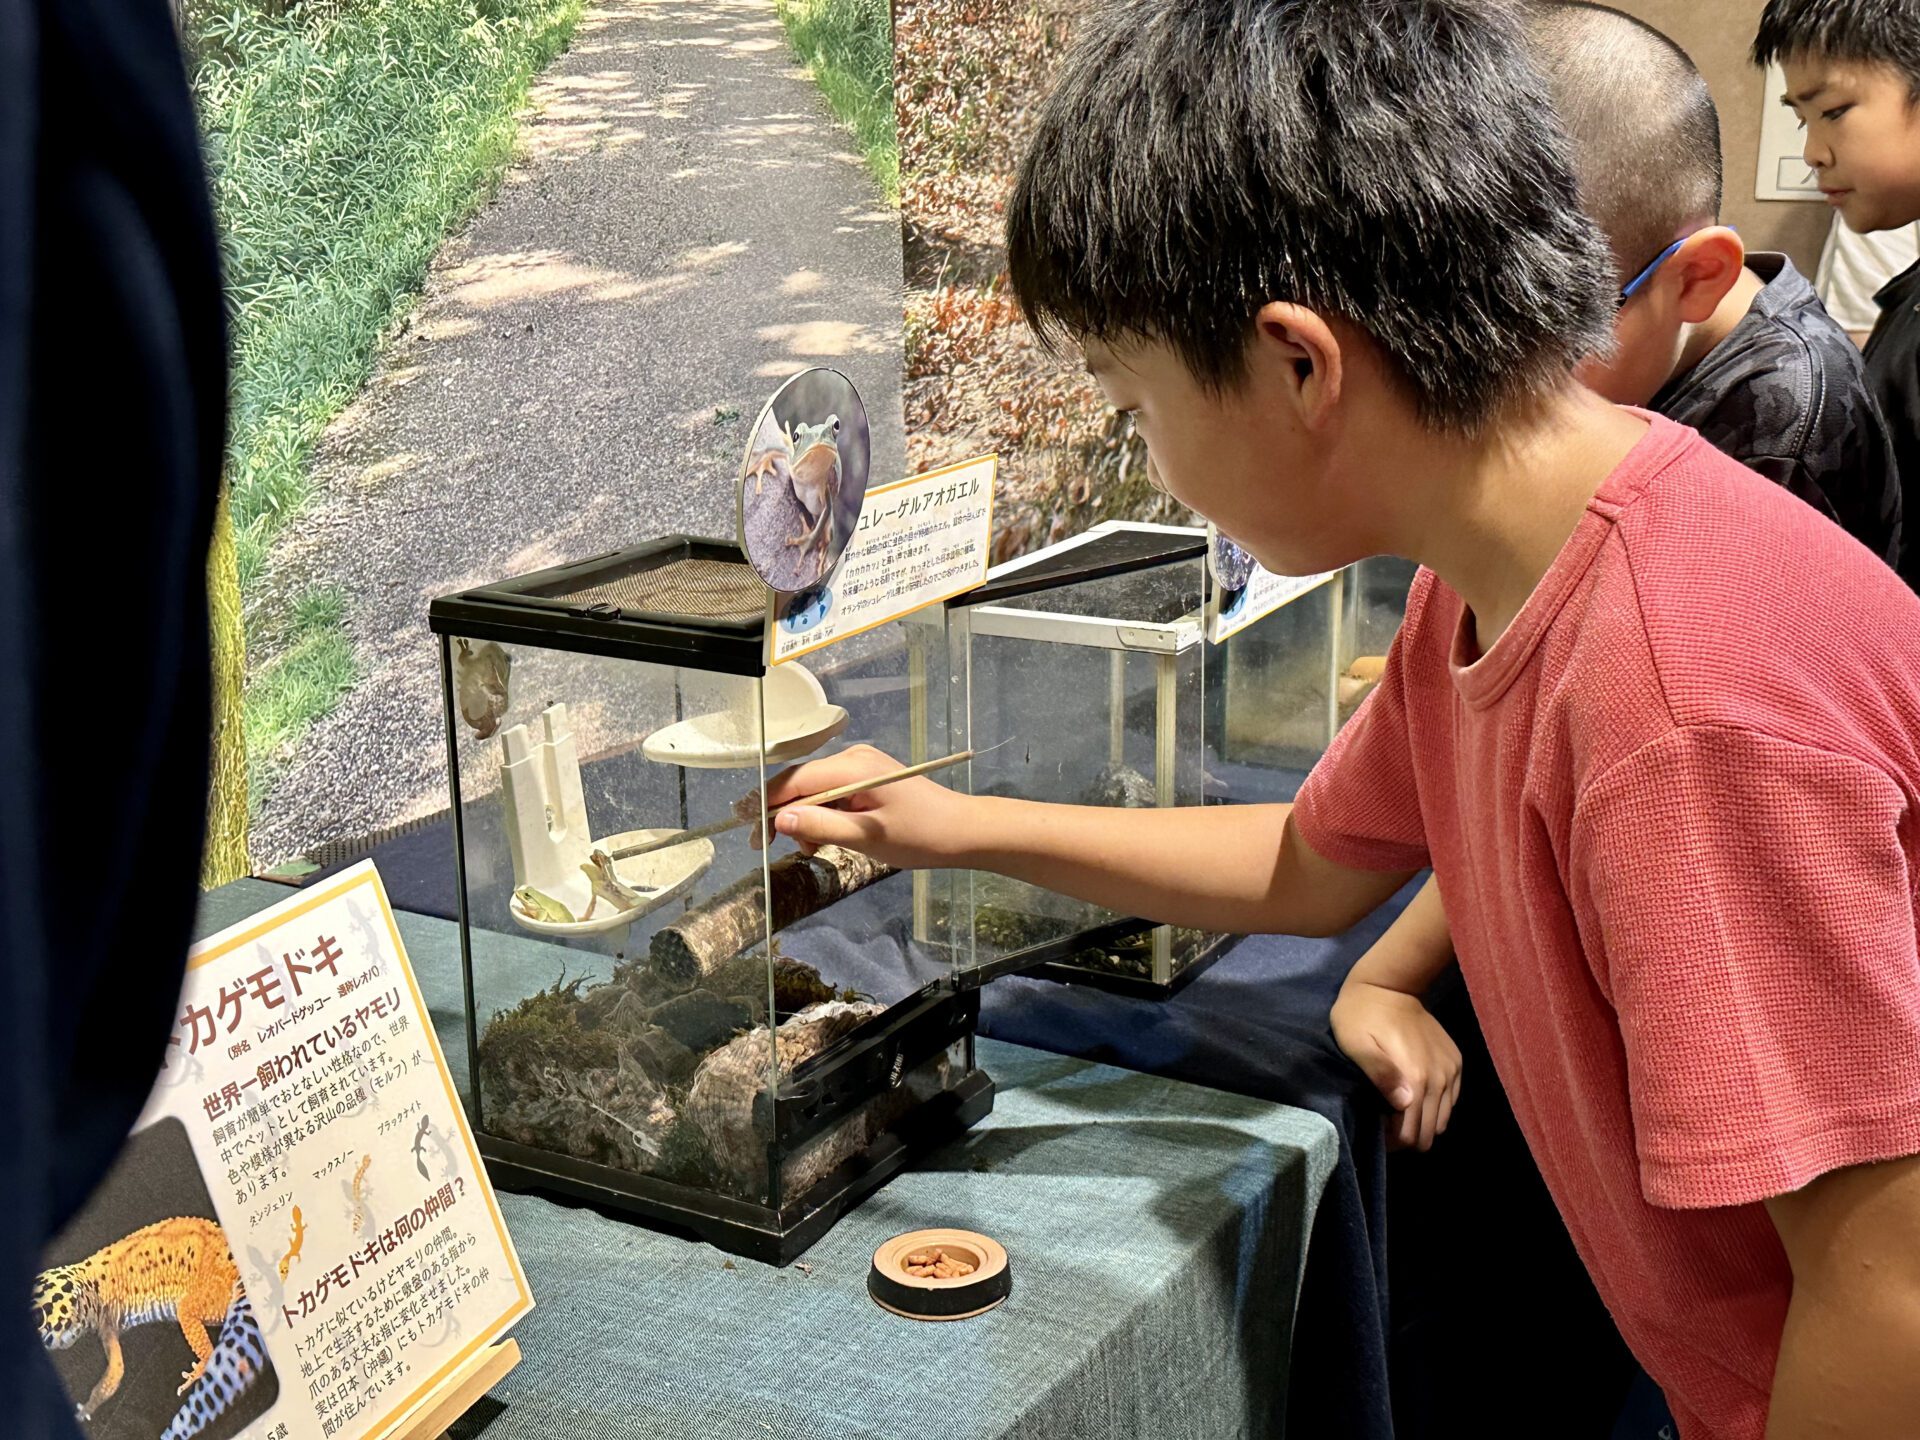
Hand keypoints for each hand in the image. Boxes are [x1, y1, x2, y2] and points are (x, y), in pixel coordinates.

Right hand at [750, 744, 977, 869]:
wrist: (963, 831)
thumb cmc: (920, 836)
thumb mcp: (868, 838)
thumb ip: (822, 826)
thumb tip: (780, 818)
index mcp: (852, 768)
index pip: (794, 780)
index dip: (766, 804)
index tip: (747, 829)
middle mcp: (852, 759)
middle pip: (800, 782)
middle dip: (781, 813)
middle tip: (765, 846)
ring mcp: (861, 767)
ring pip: (814, 790)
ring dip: (804, 818)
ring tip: (809, 849)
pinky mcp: (868, 779)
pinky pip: (832, 794)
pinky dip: (823, 816)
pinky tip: (825, 838)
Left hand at [1330, 980, 1461, 1150]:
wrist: (1389, 985)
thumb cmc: (1362, 1015)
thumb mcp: (1356, 1043)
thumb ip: (1379, 1073)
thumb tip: (1403, 1104)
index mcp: (1416, 1079)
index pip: (1411, 1134)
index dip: (1393, 1141)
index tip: (1377, 1131)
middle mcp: (1440, 1079)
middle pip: (1430, 1133)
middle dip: (1408, 1136)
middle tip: (1386, 1124)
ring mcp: (1451, 1071)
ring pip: (1443, 1120)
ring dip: (1423, 1123)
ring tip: (1399, 1112)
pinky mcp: (1456, 1062)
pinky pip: (1451, 1101)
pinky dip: (1436, 1108)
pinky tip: (1416, 1097)